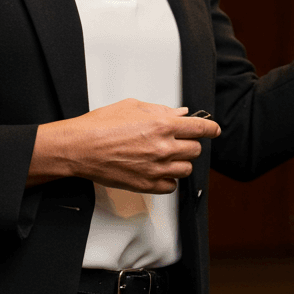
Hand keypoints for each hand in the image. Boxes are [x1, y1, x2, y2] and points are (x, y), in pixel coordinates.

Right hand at [28, 99, 220, 192]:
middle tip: (180, 141)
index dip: (211, 128)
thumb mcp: (133, 106)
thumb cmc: (100, 125)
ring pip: (186, 169)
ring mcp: (155, 169)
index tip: (214, 130)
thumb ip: (160, 110)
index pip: (200, 128)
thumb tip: (180, 113)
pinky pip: (171, 186)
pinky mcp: (146, 185)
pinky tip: (159, 171)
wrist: (79, 148)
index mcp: (162, 125)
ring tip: (167, 156)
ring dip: (181, 162)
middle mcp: (163, 148)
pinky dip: (169, 180)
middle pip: (195, 150)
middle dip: (190, 144)